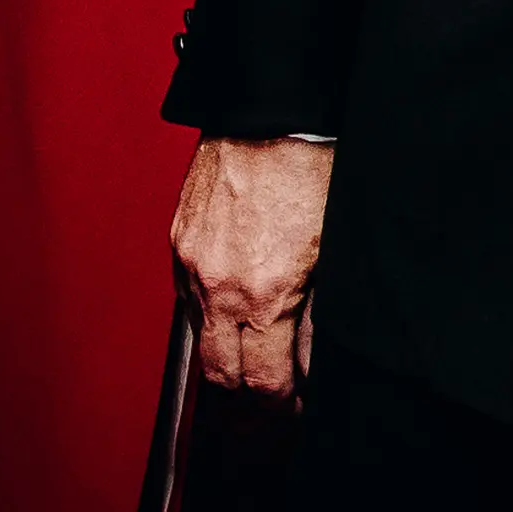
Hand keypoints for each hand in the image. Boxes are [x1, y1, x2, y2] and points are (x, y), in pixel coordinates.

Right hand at [173, 133, 334, 396]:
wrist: (268, 110)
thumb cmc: (313, 167)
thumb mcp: (333, 248)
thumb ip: (319, 312)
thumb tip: (311, 358)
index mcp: (263, 294)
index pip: (262, 381)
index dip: (282, 401)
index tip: (298, 400)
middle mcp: (218, 287)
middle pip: (221, 374)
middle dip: (249, 391)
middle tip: (277, 388)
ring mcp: (191, 263)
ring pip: (200, 336)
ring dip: (226, 351)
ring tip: (258, 346)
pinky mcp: (179, 241)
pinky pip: (187, 295)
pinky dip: (209, 310)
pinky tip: (237, 302)